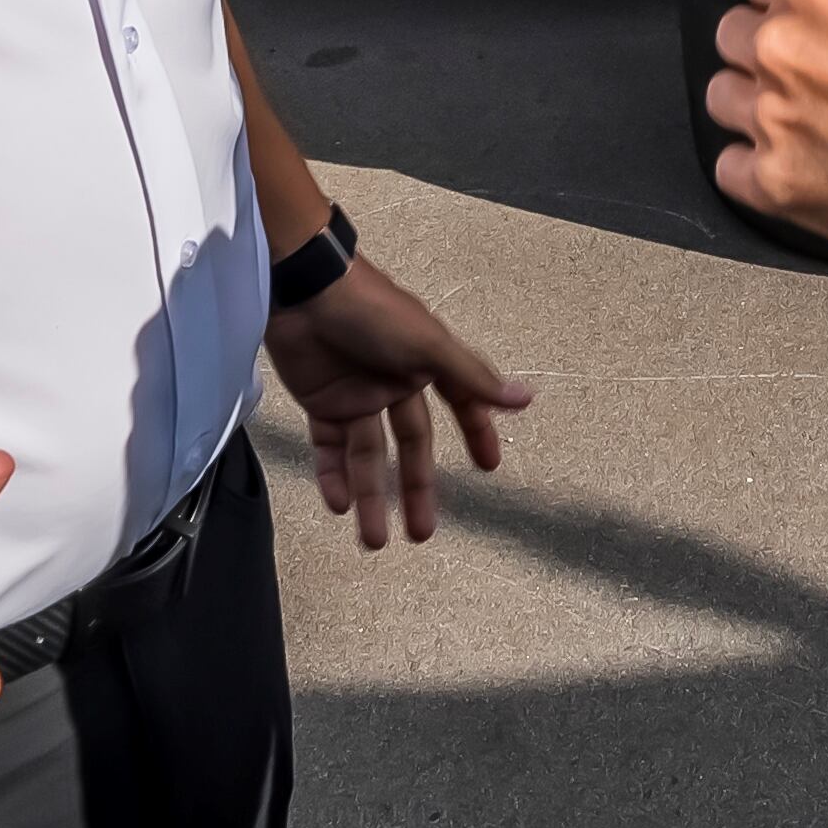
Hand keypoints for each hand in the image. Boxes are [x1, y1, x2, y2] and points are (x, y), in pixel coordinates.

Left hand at [267, 256, 531, 550]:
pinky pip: (329, 448)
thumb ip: (471, 378)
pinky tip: (340, 504)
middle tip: (423, 534)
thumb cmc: (370, 308)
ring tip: (375, 539)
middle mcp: (395, 383)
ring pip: (368, 457)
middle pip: (411, 445)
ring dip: (372, 496)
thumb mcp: (427, 344)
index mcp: (426, 365)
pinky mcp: (320, 402)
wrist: (302, 288)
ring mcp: (356, 395)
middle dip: (417, 489)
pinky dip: (333, 476)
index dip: (476, 433)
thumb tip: (524, 399)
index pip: (460, 405)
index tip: (488, 467)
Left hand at [705, 0, 827, 289]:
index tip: (814, 16)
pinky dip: (756, 166)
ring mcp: (774, 120)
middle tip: (820, 70)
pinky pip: (730, 166)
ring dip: (756, 103)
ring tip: (812, 118)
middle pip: (733, 33)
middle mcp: (781, 50)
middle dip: (767, 46)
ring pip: (724, 97)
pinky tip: (801, 161)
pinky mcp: (776, 184)